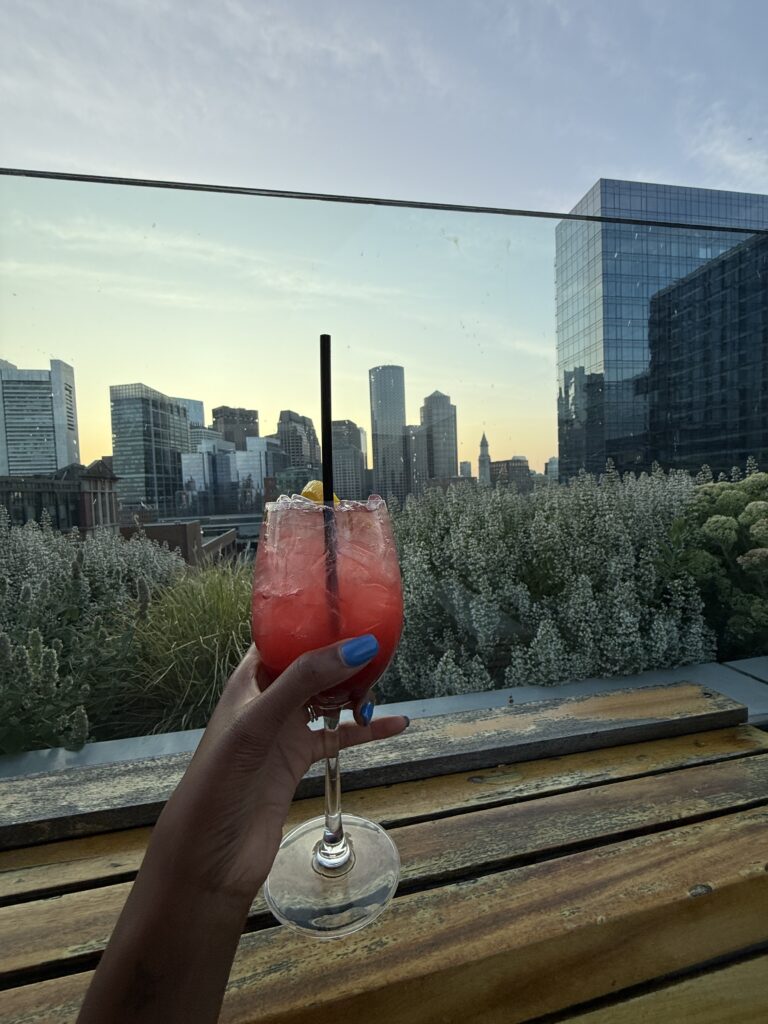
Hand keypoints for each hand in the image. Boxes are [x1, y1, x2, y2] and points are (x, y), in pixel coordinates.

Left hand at [144, 637, 408, 908]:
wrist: (210, 855)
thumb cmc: (221, 780)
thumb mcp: (260, 722)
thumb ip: (306, 681)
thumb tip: (360, 646)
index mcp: (249, 679)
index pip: (282, 636)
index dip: (311, 619)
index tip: (349, 605)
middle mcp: (268, 698)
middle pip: (311, 663)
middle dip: (342, 653)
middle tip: (378, 644)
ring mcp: (284, 729)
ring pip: (327, 697)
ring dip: (354, 689)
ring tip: (384, 681)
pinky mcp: (299, 759)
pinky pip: (338, 736)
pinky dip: (365, 730)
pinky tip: (396, 724)